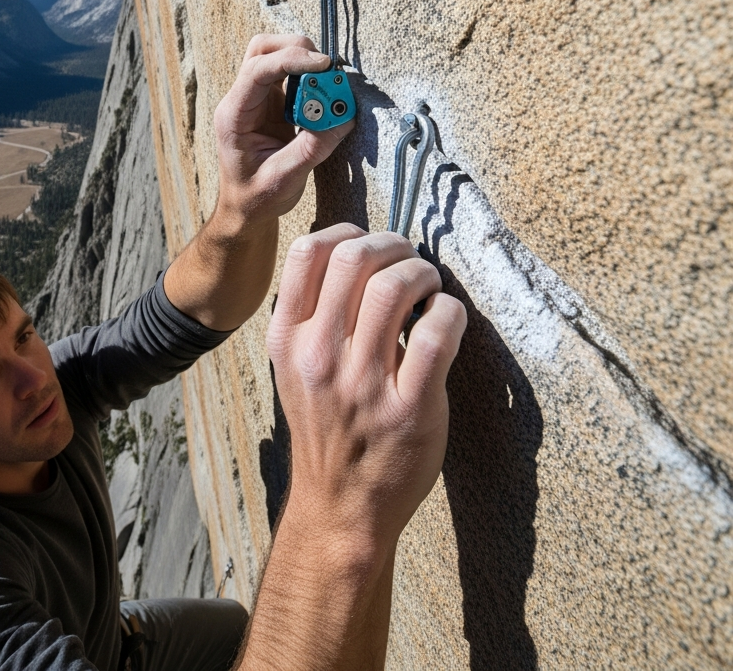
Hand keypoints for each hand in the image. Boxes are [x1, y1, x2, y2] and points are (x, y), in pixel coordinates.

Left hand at [212, 34, 353, 226]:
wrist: (246, 208)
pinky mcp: (274, 103)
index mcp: (234, 115)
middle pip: (263, 49)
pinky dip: (311, 77)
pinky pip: (292, 75)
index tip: (324, 65)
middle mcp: (242, 100)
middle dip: (297, 50)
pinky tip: (325, 95)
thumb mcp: (285, 179)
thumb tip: (344, 117)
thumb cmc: (256, 197)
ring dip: (305, 61)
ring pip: (276, 55)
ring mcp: (257, 99)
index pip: (257, 70)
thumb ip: (313, 147)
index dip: (291, 60)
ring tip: (329, 86)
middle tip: (328, 71)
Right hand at [267, 224, 466, 547]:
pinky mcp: (409, 407)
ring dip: (423, 273)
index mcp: (288, 339)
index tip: (369, 243)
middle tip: (409, 260)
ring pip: (395, 287)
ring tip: (429, 287)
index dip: (348, 232)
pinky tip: (447, 318)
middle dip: (393, 245)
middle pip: (354, 258)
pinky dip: (450, 311)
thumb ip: (312, 316)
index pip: (308, 253)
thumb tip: (354, 256)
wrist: (340, 506)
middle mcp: (319, 355)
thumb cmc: (326, 429)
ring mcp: (363, 383)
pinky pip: (438, 332)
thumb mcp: (295, 369)